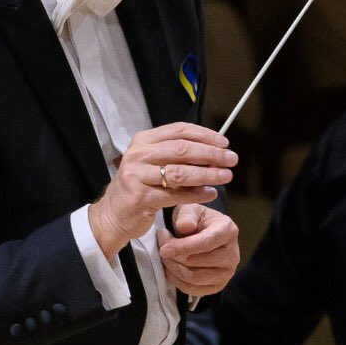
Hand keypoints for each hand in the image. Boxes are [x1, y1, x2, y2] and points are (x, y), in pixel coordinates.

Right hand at [88, 123, 235, 258]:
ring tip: (225, 176)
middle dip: (211, 154)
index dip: (205, 135)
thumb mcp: (153, 163)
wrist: (114, 214)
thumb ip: (178, 156)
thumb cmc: (139, 187)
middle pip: (182, 150)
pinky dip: (196, 194)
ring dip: (207, 174)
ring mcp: (137, 176)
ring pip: (180, 173)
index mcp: (143, 141)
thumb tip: (215, 152)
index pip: (179, 131)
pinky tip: (210, 193)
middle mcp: (138, 155)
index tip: (224, 143)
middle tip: (231, 159)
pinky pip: (175, 195)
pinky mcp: (140, 197)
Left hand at [157, 203, 239, 298]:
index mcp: (228, 231)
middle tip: (161, 248)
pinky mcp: (219, 286)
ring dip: (173, 269)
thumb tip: (183, 227)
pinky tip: (170, 269)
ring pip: (194, 278)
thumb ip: (186, 216)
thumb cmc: (197, 220)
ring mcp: (227, 272)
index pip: (205, 243)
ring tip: (165, 257)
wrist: (205, 233)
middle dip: (173, 257)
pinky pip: (193, 290)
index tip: (163, 249)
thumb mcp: (190, 210)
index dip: (182, 247)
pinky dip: (177, 281)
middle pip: (197, 262)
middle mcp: (232, 254)